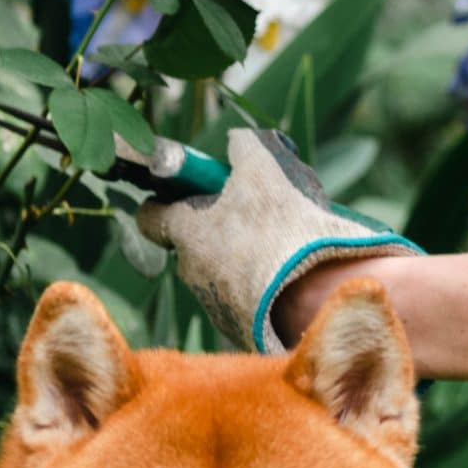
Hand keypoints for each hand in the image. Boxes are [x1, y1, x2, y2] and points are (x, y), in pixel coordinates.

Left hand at [135, 128, 417, 351]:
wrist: (316, 299)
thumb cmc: (282, 230)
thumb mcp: (266, 170)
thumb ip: (245, 146)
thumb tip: (237, 141)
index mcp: (187, 232)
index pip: (150, 216)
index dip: (166, 200)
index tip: (191, 192)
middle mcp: (191, 271)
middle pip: (193, 242)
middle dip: (218, 228)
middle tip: (256, 214)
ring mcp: (215, 303)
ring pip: (221, 271)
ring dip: (243, 257)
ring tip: (285, 245)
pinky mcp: (241, 327)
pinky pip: (245, 297)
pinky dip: (262, 284)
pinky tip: (293, 273)